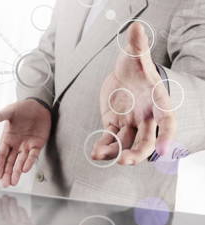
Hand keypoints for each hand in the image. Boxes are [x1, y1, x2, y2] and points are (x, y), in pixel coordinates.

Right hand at [0, 100, 50, 186]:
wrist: (38, 104)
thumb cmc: (22, 107)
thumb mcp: (8, 111)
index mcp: (7, 138)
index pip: (1, 155)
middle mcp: (16, 144)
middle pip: (10, 162)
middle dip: (7, 173)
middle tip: (5, 184)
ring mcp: (27, 145)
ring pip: (20, 162)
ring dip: (16, 172)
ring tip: (13, 182)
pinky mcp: (37, 144)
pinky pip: (33, 156)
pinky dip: (29, 162)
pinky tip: (25, 169)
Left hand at [0, 195, 36, 224]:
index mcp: (0, 224)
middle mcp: (8, 221)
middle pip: (6, 209)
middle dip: (5, 202)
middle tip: (4, 196)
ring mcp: (17, 221)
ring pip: (14, 210)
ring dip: (13, 204)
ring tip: (12, 199)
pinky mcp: (26, 223)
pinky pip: (24, 215)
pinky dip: (22, 211)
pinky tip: (20, 208)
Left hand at [92, 23, 176, 165]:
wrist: (123, 74)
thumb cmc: (135, 67)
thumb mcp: (135, 56)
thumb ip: (137, 46)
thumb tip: (136, 27)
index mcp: (157, 102)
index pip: (166, 122)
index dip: (166, 136)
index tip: (163, 150)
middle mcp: (145, 117)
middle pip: (145, 140)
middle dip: (137, 152)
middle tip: (125, 160)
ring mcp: (129, 123)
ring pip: (126, 143)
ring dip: (116, 152)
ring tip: (101, 155)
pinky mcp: (114, 124)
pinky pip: (110, 138)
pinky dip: (103, 146)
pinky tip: (95, 153)